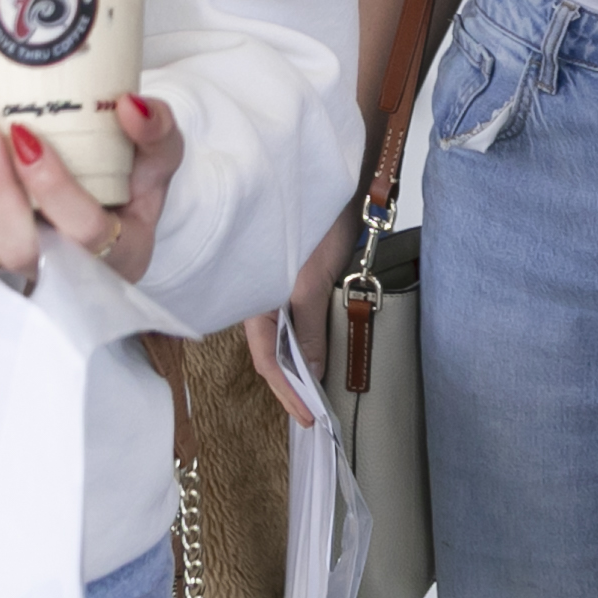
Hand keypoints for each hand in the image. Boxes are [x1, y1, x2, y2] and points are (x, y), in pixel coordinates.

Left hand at [0, 90, 184, 296]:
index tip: (28, 134)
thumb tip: (129, 107)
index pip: (84, 234)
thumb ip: (158, 131)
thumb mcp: (161, 157)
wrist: (109, 199)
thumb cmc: (134, 184)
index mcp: (119, 256)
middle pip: (17, 248)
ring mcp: (17, 268)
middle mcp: (64, 274)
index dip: (52, 188)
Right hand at [236, 203, 364, 418]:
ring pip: (286, 340)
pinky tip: (321, 357)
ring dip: (300, 368)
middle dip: (290, 387)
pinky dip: (311, 345)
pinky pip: (301, 322)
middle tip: (312, 417)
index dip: (287, 390)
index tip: (307, 418)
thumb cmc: (318, 221)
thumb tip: (311, 372)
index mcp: (254, 296)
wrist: (344, 179)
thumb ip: (307, 326)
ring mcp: (280, 289)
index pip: (267, 358)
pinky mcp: (300, 281)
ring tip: (317, 397)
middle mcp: (261, 296)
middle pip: (273, 353)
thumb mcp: (309, 280)